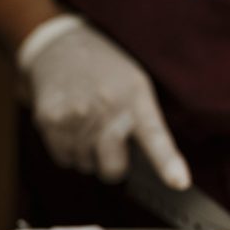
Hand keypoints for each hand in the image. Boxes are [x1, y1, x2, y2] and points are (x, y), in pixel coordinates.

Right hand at [19, 15, 190, 188]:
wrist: (60, 46)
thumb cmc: (107, 72)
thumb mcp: (135, 84)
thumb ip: (143, 122)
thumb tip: (146, 172)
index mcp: (135, 97)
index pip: (155, 135)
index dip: (168, 162)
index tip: (180, 183)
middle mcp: (106, 107)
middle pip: (113, 169)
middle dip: (114, 165)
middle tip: (111, 142)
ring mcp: (75, 115)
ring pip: (86, 166)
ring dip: (88, 155)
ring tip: (87, 123)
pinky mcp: (49, 120)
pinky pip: (64, 160)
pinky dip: (68, 150)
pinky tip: (71, 125)